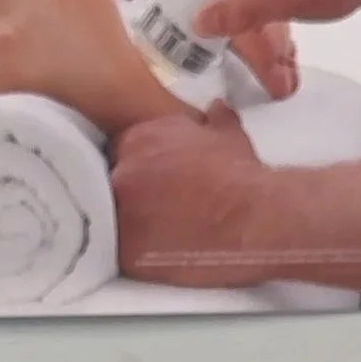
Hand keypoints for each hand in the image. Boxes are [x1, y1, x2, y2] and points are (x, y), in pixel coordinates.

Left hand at [110, 106, 276, 287]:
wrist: (253, 216)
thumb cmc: (241, 177)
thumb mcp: (227, 136)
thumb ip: (213, 120)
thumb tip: (216, 109)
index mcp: (138, 138)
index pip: (117, 151)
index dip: (133, 168)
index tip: (148, 182)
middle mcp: (122, 171)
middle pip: (107, 183)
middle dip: (127, 194)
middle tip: (151, 208)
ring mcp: (120, 212)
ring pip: (108, 218)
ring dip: (126, 224)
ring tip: (155, 231)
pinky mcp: (126, 250)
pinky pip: (116, 252)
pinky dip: (132, 252)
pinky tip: (154, 251)